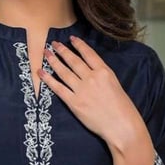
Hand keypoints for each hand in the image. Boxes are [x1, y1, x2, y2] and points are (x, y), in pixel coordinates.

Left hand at [39, 35, 155, 164]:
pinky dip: (48, 79)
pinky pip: (58, 88)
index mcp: (104, 71)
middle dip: (62, 51)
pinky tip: (41, 72)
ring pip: (64, 72)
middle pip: (73, 61)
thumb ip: (102, 77)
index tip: (71, 39)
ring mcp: (81, 90)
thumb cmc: (123, 108)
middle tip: (53, 44)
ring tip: (46, 54)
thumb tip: (90, 72)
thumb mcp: (116, 85)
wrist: (121, 125)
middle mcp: (91, 78)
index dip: (79, 45)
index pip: (88, 54)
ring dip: (53, 61)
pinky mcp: (74, 103)